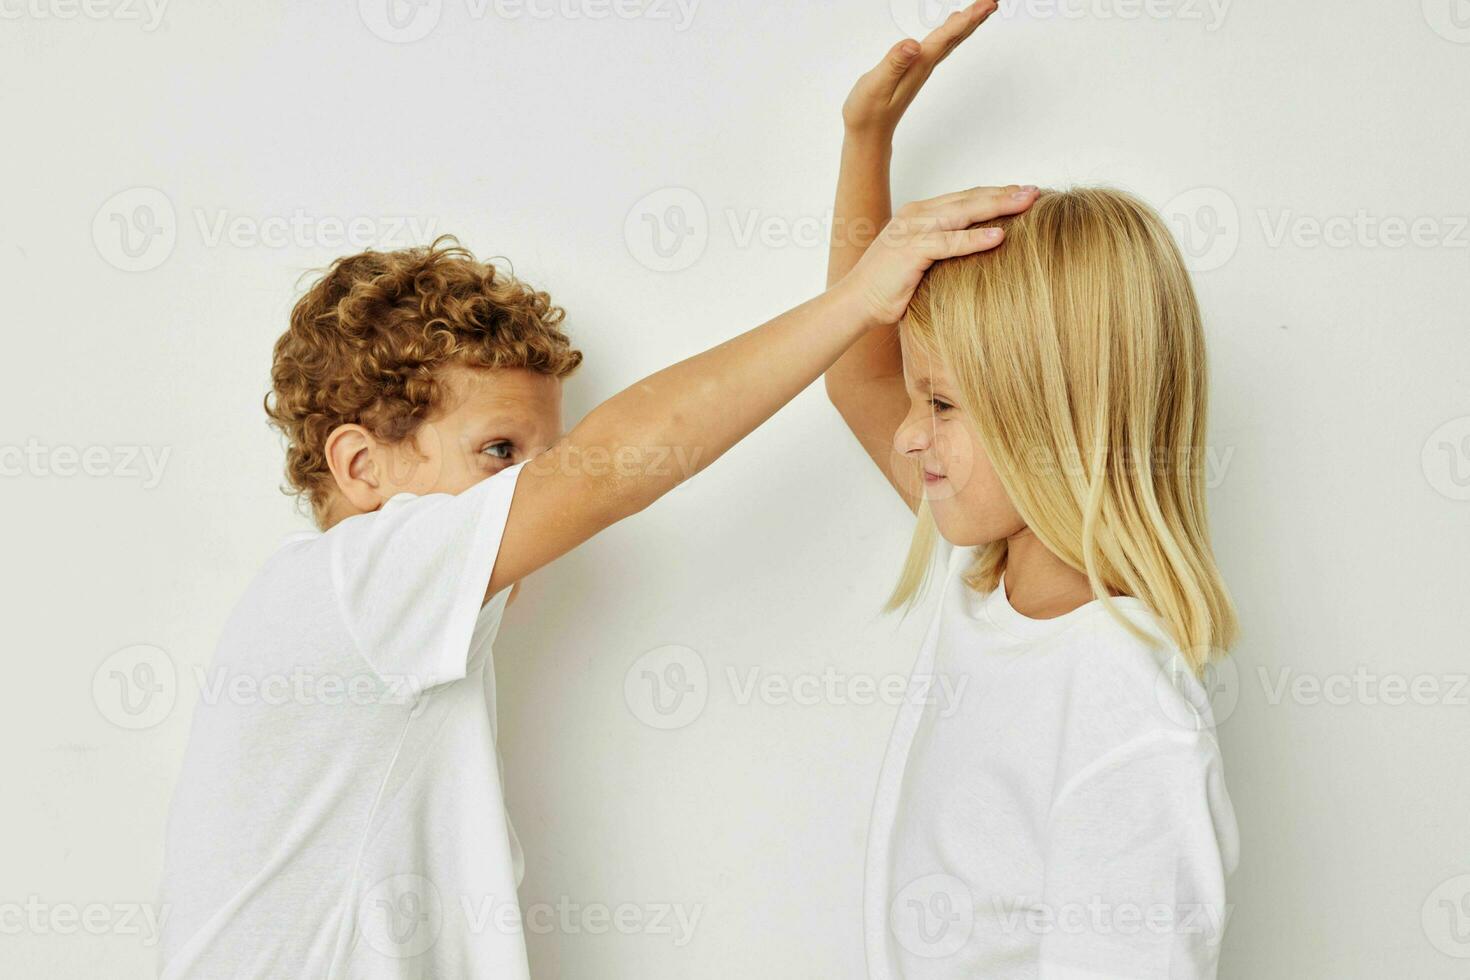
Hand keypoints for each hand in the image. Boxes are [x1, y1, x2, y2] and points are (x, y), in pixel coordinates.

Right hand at [837, 184, 1035, 327]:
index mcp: (920, 213)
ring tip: (1027, 203)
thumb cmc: (889, 287)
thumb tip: (980, 251)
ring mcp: (912, 230)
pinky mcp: (910, 251)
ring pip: (963, 212)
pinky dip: (974, 239)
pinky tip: (1000, 236)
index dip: (996, 193)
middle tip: (1036, 190)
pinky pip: (948, 242)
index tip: (1025, 193)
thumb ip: (946, 249)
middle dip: (1004, 193)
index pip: (966, 197)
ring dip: (997, 206)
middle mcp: (916, 214)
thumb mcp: (923, 261)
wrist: (855, 303)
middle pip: (969, 198)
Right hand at [842, 0, 998, 138]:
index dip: (967, 19)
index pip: (946, 38)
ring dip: (966, 24)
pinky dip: (951, 33)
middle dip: (975, 18)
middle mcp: (924, 66)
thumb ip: (895, 63)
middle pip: (955, 38)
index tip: (987, 5)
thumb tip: (913, 45)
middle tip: (992, 2)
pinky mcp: (915, 71)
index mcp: (918, 65)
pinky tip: (952, 27)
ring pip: (950, 41)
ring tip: (979, 9)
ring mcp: (922, 69)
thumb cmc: (869, 111)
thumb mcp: (877, 85)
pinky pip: (940, 46)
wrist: (869, 134)